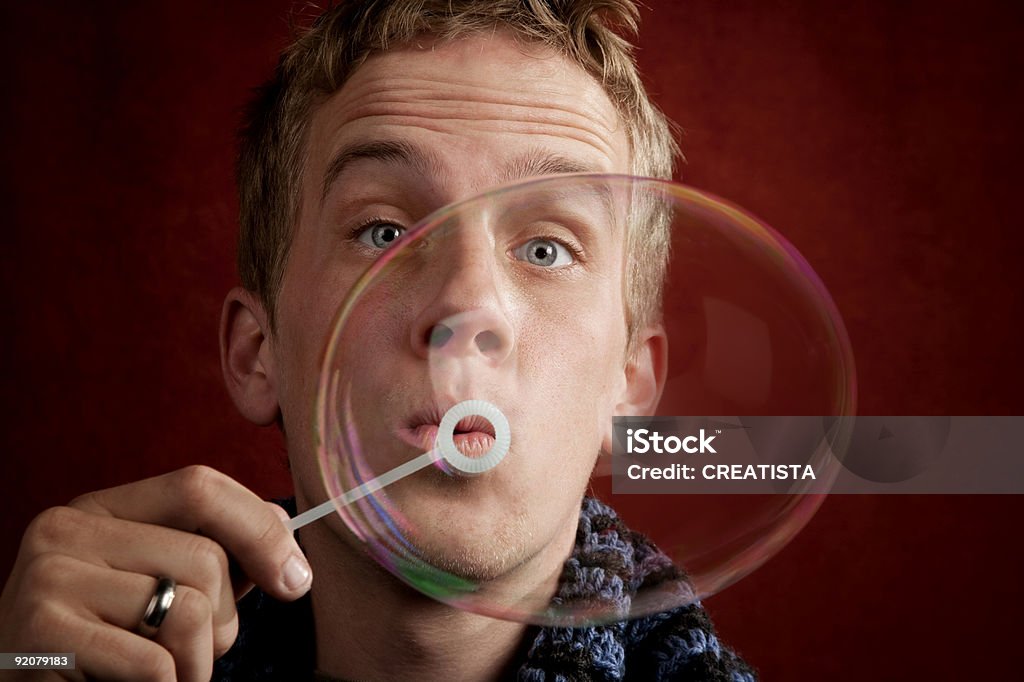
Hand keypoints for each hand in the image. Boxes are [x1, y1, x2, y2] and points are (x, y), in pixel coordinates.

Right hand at [0, 465, 310, 680]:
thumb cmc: (102, 651)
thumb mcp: (155, 587)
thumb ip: (211, 557)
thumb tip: (286, 542)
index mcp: (100, 508)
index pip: (201, 486)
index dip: (261, 530)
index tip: (295, 580)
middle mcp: (66, 527)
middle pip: (207, 559)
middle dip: (223, 622)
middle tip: (191, 656)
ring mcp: (49, 576)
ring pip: (191, 610)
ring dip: (197, 663)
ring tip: (163, 676)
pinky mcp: (43, 632)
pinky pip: (155, 663)